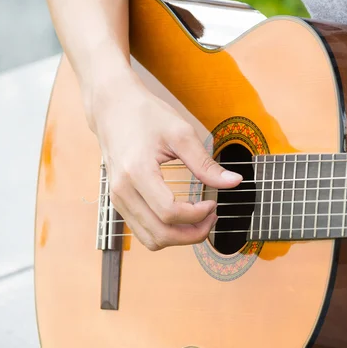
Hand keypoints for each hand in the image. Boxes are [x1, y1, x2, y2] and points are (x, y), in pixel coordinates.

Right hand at [87, 75, 241, 250]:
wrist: (113, 107)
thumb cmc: (145, 115)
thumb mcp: (181, 133)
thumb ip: (206, 163)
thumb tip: (234, 182)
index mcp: (137, 172)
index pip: (169, 212)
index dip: (197, 215)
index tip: (213, 203)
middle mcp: (122, 191)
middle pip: (160, 234)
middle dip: (192, 233)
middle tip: (212, 217)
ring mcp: (117, 199)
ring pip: (150, 239)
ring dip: (179, 238)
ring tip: (199, 220)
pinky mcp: (119, 202)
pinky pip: (143, 231)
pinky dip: (165, 232)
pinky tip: (182, 217)